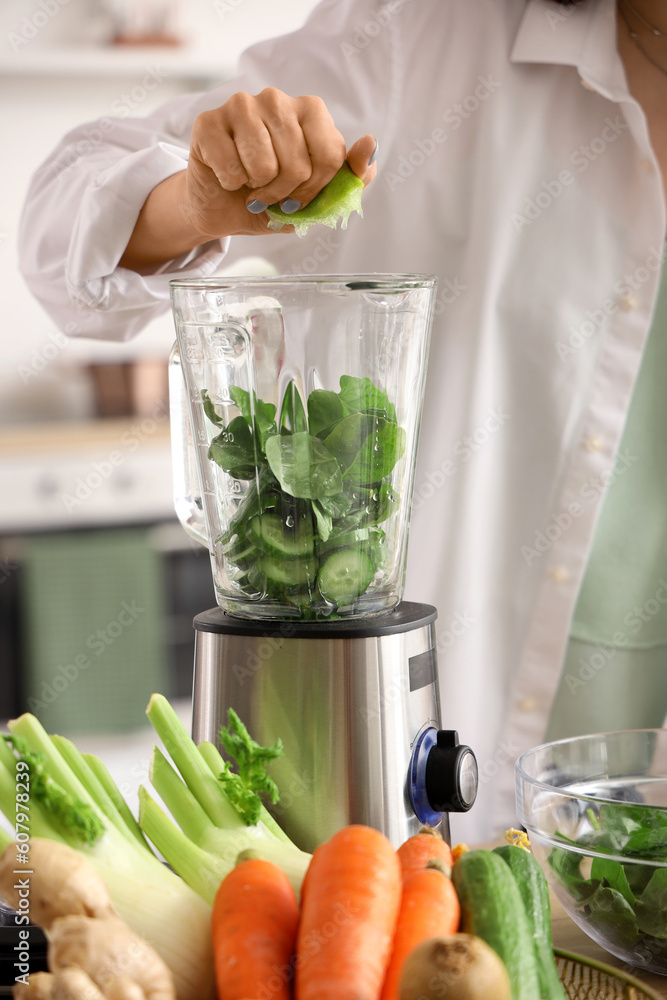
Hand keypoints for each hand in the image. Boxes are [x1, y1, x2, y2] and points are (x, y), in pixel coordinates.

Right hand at [183, 87, 376, 238]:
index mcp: (310, 111)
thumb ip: (351, 176)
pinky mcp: (208, 121)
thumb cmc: (274, 198)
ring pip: (264, 166)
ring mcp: (241, 105)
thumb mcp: (319, 197)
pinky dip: (231, 185)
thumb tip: (370, 144)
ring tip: (251, 184)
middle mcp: (276, 99)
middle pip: (298, 165)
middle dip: (285, 194)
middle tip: (271, 194)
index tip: (300, 198)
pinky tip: (227, 175)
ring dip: (258, 190)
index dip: (316, 191)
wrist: (224, 210)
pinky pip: (232, 168)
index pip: (330, 156)